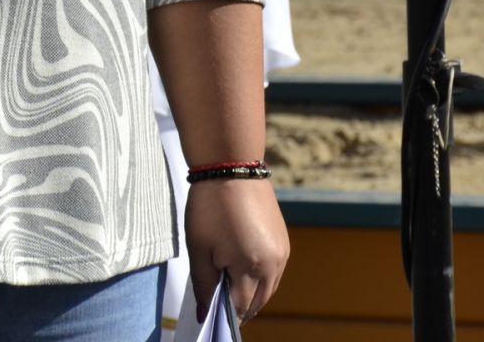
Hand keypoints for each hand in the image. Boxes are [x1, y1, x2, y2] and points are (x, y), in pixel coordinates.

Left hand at [185, 176, 290, 324]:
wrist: (231, 168)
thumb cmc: (209, 207)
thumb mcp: (198, 248)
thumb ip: (203, 285)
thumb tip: (203, 315)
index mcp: (252, 268)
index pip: (240, 307)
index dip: (222, 313)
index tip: (209, 310)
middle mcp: (274, 265)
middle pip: (258, 302)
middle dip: (238, 306)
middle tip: (216, 300)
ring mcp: (282, 253)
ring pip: (268, 289)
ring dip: (251, 293)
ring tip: (227, 284)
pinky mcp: (284, 241)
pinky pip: (274, 272)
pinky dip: (260, 278)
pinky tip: (242, 270)